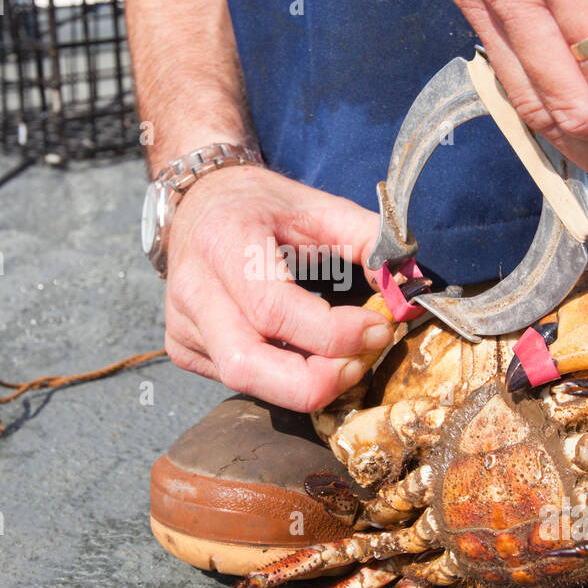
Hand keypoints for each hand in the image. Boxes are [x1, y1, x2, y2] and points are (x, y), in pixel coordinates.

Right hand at [162, 165, 394, 411]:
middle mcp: (194, 288)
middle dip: (316, 381)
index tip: (378, 328)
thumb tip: (406, 285)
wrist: (199, 202)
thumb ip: (368, 239)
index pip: (274, 310)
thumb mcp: (318, 207)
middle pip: (247, 365)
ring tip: (341, 364)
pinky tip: (302, 355)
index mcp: (225, 242)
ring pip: (242, 381)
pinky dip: (279, 378)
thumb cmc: (261, 205)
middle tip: (360, 364)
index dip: (333, 334)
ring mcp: (182, 323)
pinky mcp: (182, 346)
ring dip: (302, 385)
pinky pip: (236, 379)